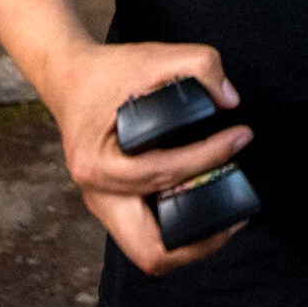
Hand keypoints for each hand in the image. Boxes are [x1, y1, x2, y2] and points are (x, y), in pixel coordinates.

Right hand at [35, 40, 251, 274]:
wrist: (68, 79)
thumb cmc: (106, 72)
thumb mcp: (151, 55)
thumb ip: (199, 64)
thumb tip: (231, 100)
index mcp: (97, 163)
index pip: (163, 173)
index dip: (210, 157)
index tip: (239, 137)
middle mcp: (96, 194)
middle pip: (149, 249)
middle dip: (198, 239)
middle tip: (235, 215)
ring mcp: (102, 204)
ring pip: (147, 252)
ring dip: (189, 245)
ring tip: (226, 218)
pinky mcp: (112, 204)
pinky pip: (146, 235)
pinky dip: (177, 232)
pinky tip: (204, 207)